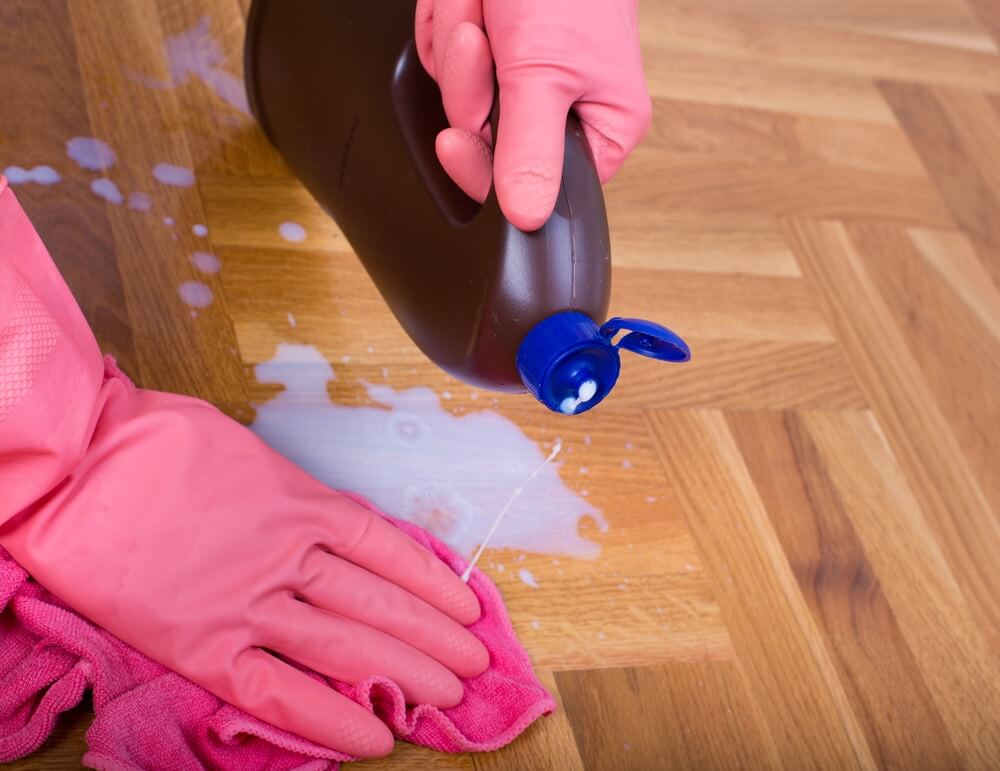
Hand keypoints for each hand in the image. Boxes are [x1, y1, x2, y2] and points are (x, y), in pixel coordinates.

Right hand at [0, 178, 488, 758]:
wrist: (79, 463)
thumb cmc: (158, 442)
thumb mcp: (247, 453)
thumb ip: (291, 495)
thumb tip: (322, 523)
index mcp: (303, 502)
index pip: (389, 550)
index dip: (433, 584)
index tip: (467, 607)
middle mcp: (291, 555)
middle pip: (380, 605)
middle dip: (434, 637)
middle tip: (474, 665)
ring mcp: (251, 601)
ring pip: (347, 647)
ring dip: (404, 675)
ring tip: (449, 698)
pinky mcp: (205, 644)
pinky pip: (279, 690)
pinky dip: (328, 719)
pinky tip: (371, 741)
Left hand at [415, 0, 651, 230]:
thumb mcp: (546, 71)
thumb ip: (531, 150)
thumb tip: (528, 218)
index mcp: (600, 128)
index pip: (533, 186)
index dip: (489, 167)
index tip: (463, 141)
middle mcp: (559, 109)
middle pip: (485, 141)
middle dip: (473, 85)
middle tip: (492, 42)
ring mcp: (517, 78)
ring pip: (456, 97)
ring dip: (457, 43)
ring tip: (491, 7)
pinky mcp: (487, 48)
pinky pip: (442, 57)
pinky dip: (447, 19)